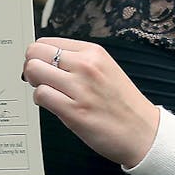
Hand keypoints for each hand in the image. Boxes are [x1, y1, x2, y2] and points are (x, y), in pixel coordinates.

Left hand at [24, 38, 159, 167]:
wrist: (143, 131)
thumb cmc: (123, 104)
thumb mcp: (106, 69)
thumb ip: (79, 61)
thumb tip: (47, 59)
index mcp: (94, 52)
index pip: (47, 42)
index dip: (39, 56)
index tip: (44, 67)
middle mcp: (86, 65)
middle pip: (35, 53)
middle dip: (32, 66)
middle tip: (40, 79)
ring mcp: (80, 88)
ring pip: (34, 71)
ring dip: (35, 84)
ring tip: (49, 92)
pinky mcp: (73, 111)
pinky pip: (40, 95)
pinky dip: (41, 100)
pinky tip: (54, 104)